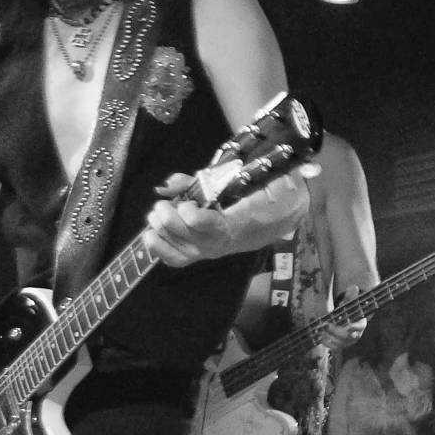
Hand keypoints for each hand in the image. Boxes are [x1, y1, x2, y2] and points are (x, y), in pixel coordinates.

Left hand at [142, 178, 236, 267]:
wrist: (224, 237)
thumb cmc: (214, 211)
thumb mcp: (208, 193)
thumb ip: (187, 183)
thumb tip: (166, 186)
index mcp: (218, 227)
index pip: (194, 219)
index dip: (184, 207)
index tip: (188, 204)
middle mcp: (206, 244)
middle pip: (169, 222)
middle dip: (163, 207)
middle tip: (168, 205)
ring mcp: (192, 255)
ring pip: (159, 231)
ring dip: (156, 218)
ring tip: (164, 216)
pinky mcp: (179, 261)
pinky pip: (154, 246)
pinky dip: (151, 234)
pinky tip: (159, 230)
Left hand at [143, 168, 310, 266]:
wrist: (283, 214)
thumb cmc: (267, 190)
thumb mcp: (250, 174)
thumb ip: (208, 177)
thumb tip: (168, 183)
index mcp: (244, 219)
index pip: (215, 227)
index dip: (194, 218)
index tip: (186, 205)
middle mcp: (228, 241)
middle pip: (193, 240)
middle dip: (171, 222)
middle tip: (161, 205)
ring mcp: (215, 249)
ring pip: (184, 250)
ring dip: (163, 232)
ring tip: (156, 213)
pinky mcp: (205, 253)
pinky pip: (180, 260)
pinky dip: (161, 249)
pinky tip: (151, 234)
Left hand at [324, 292, 368, 349]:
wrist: (348, 323)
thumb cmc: (350, 312)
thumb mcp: (352, 303)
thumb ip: (352, 296)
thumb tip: (354, 287)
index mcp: (361, 324)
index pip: (359, 327)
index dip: (354, 327)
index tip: (347, 326)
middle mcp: (356, 335)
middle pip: (347, 336)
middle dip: (335, 331)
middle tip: (325, 325)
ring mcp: (349, 343)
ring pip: (340, 343)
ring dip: (329, 337)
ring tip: (320, 330)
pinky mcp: (341, 347)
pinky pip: (334, 348)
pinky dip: (327, 343)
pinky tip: (320, 337)